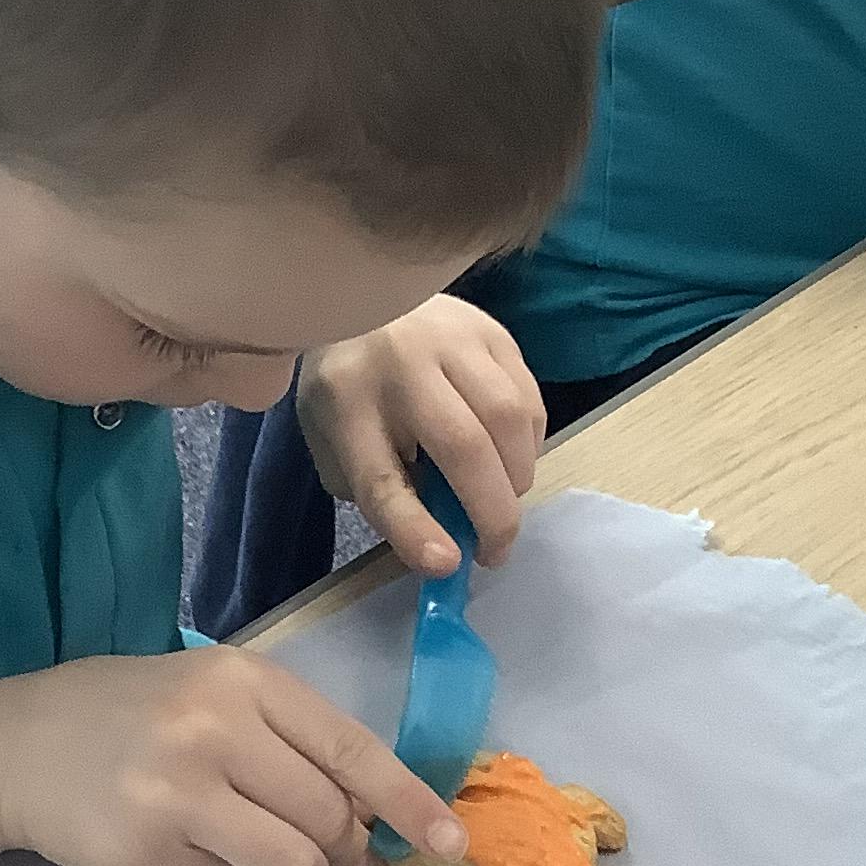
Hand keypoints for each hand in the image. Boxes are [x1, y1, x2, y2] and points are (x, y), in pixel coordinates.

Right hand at [0, 652, 466, 865]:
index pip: (350, 750)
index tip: (451, 842)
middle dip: (346, 851)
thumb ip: (297, 744)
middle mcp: (211, 732)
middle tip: (338, 858)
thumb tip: (380, 824)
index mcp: (242, 682)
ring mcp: (174, 796)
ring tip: (264, 855)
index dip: (408, 802)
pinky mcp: (145, 855)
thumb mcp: (218, 697)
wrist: (21, 744)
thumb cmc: (139, 716)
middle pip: (329, 819)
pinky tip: (197, 856)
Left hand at [296, 298, 544, 575]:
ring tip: (500, 501)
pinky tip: (508, 456)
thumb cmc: (348, 390)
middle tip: (494, 551)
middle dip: (490, 513)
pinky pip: (527, 399)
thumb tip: (442, 545)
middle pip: (462, 446)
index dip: (416, 528)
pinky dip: (528, 444)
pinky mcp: (492, 330)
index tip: (448, 566)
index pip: (382, 477)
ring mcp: (451, 337)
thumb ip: (383, 495)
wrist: (359, 299)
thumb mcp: (338, 447)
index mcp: (345, 401)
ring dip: (515, 478)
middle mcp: (399, 363)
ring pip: (507, 418)